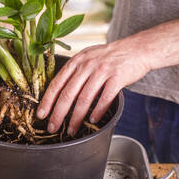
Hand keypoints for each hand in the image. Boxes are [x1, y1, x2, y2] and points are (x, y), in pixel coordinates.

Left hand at [36, 39, 150, 134]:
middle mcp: (87, 66)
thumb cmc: (108, 57)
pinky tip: (92, 121)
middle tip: (52, 127)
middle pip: (68, 94)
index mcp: (76, 62)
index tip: (41, 114)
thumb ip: (73, 72)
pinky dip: (97, 111)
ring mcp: (102, 71)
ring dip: (76, 118)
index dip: (47, 101)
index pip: (56, 84)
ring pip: (84, 99)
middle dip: (58, 114)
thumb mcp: (86, 58)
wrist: (137, 48)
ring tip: (71, 129)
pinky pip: (105, 98)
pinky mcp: (118, 77)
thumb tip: (58, 94)